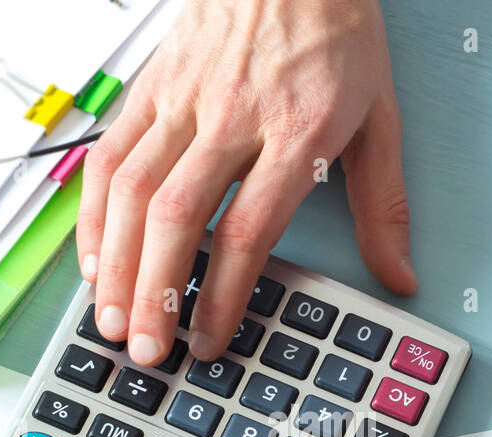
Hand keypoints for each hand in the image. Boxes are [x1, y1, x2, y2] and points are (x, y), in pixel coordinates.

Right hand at [75, 0, 415, 366]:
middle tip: (147, 349)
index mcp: (296, 132)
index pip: (247, 230)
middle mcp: (232, 117)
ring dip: (115, 263)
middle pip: (178, 218)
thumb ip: (383, 205)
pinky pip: (109, 155)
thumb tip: (397, 274)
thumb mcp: (380, 118)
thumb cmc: (336, 32)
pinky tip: (94, 256)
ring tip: (110, 319)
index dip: (222, 295)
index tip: (211, 339)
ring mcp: (184, 101)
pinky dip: (94, 212)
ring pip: (132, 191)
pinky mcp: (152, 88)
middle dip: (155, 294)